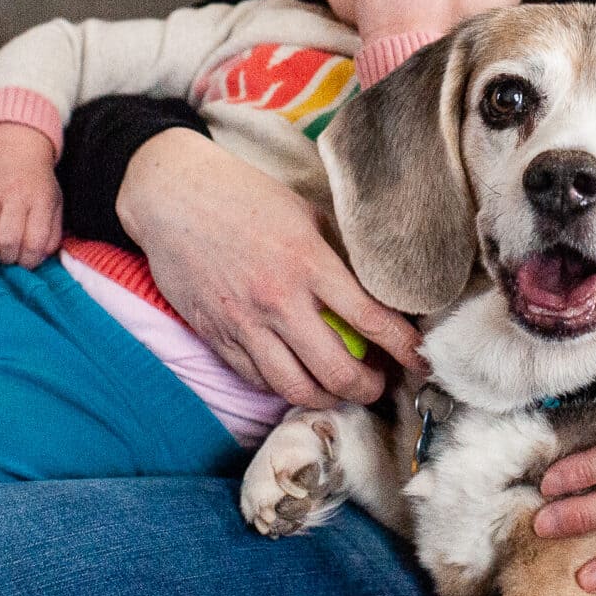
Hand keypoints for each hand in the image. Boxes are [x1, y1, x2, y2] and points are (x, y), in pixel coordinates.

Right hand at [0, 124, 63, 271]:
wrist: (14, 148)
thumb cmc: (37, 184)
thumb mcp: (55, 202)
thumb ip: (52, 233)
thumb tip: (40, 260)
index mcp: (40, 199)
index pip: (35, 240)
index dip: (30, 261)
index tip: (27, 265)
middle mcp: (15, 195)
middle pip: (7, 239)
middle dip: (7, 260)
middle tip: (8, 264)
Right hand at [117, 127, 425, 408]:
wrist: (172, 197)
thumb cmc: (243, 196)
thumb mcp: (304, 213)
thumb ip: (337, 255)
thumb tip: (377, 289)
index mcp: (309, 263)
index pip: (371, 320)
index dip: (405, 350)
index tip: (422, 362)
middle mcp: (279, 301)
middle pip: (337, 372)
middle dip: (370, 389)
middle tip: (382, 384)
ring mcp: (245, 324)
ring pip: (297, 389)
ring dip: (329, 398)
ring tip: (343, 389)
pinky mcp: (217, 337)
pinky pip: (259, 381)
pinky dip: (286, 387)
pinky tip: (301, 378)